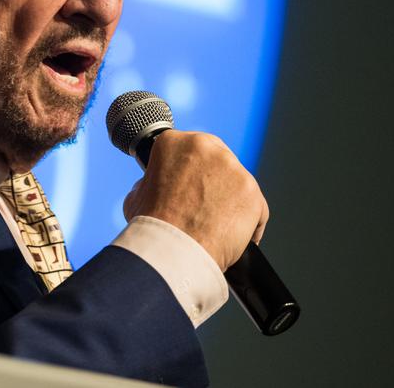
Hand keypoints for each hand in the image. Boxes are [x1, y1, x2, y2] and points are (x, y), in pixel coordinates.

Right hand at [122, 130, 268, 271]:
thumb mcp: (137, 194)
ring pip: (237, 185)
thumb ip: (152, 182)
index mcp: (173, 142)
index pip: (187, 150)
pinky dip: (248, 224)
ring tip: (215, 226)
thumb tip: (157, 185)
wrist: (173, 252)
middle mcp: (206, 148)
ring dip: (230, 202)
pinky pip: (256, 209)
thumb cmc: (153, 227)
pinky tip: (234, 238)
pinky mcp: (253, 194)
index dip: (187, 170)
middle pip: (217, 161)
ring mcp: (233, 170)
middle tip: (202, 206)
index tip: (185, 186)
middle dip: (212, 181)